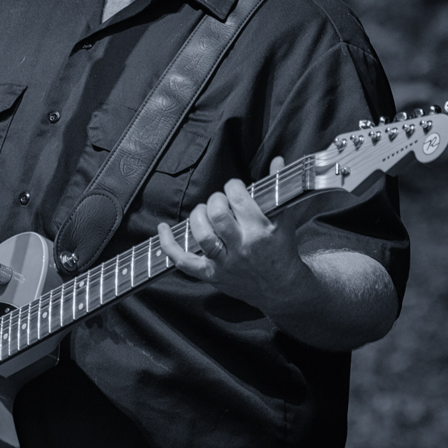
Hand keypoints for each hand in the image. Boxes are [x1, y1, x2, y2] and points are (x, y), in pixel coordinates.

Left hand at [157, 157, 311, 313]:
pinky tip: (163, 229)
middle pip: (218, 215)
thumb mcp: (284, 218)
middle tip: (219, 201)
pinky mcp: (212, 275)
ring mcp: (226, 263)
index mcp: (261, 230)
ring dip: (198, 217)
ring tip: (203, 212)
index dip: (232, 187)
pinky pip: (184, 262)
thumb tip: (277, 159)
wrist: (281, 288)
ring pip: (203, 235)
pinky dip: (169, 245)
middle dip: (215, 200)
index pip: (239, 199)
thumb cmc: (281, 249)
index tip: (234, 188)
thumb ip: (278, 186)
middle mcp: (243, 247)